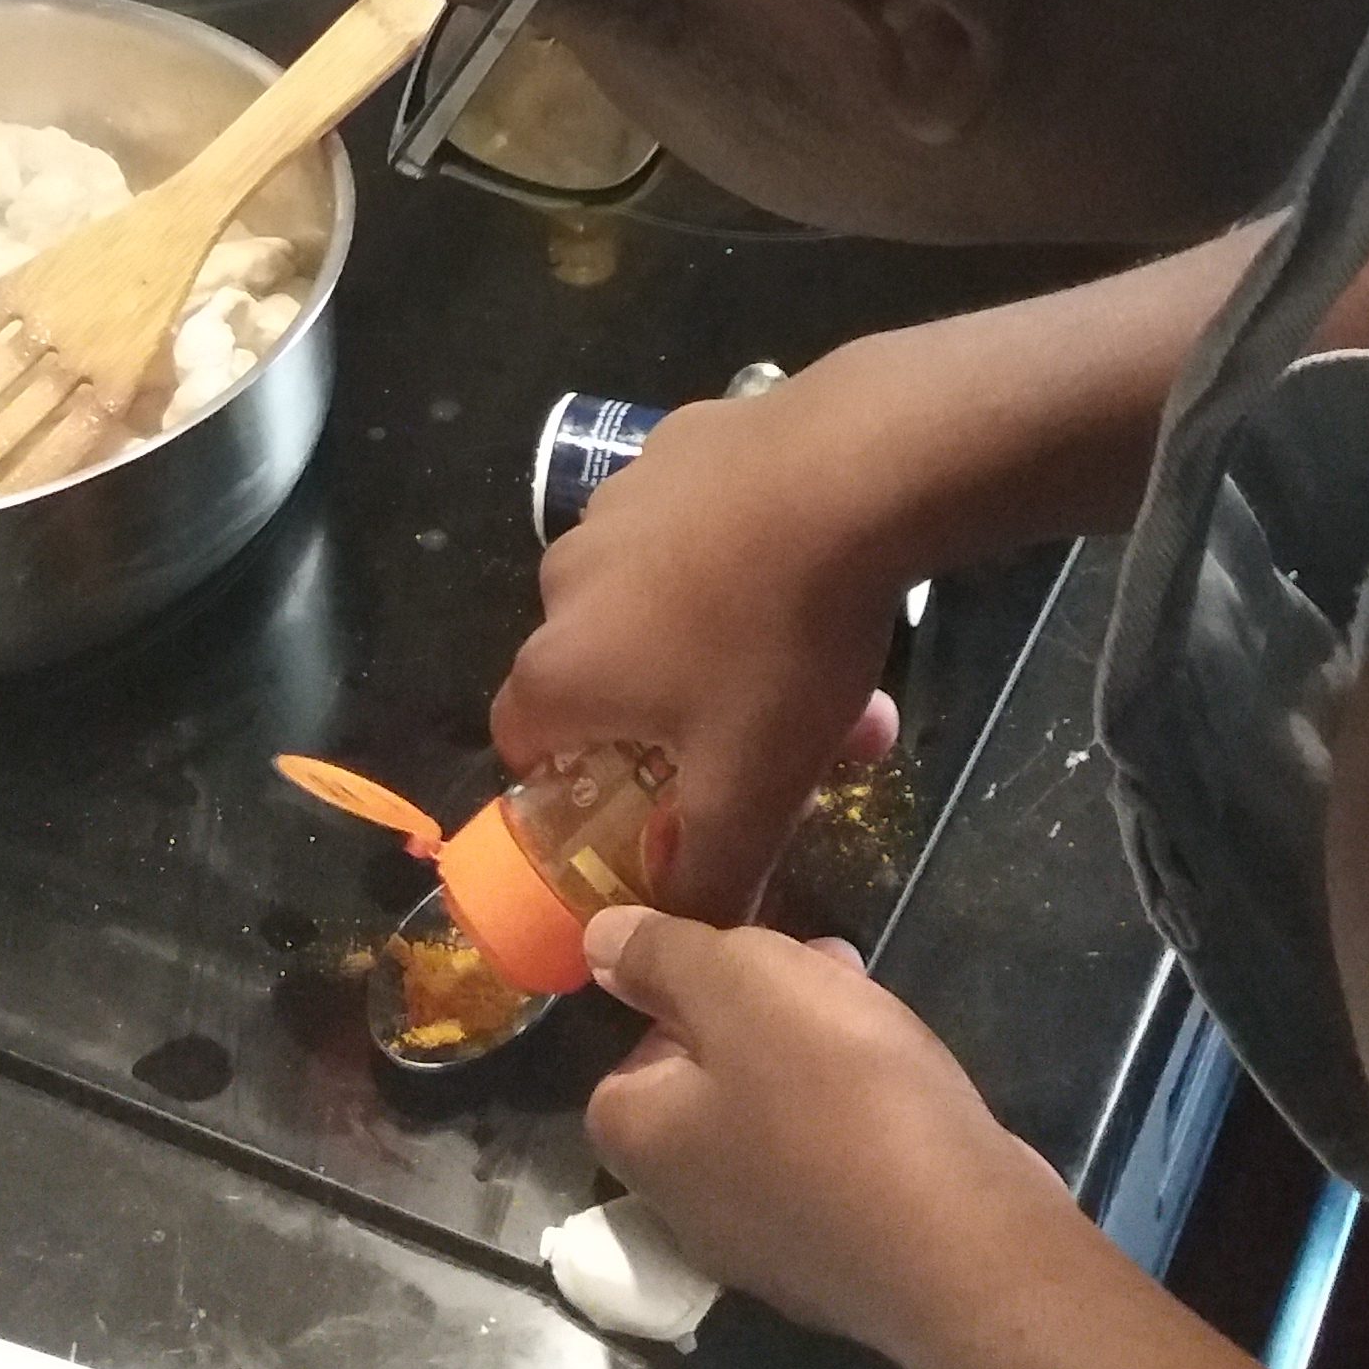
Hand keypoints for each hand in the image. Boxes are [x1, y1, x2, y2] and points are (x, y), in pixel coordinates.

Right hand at [493, 347, 918, 918]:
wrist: (848, 474)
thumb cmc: (779, 647)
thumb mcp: (752, 793)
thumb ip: (705, 880)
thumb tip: (679, 928)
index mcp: (561, 666)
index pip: (521, 741)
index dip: (572, 783)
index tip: (640, 802)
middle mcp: (564, 579)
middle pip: (595, 667)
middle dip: (663, 710)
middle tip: (749, 736)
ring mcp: (616, 498)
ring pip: (648, 591)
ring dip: (702, 630)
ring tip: (796, 652)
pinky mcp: (675, 440)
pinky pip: (687, 519)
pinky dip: (726, 548)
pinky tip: (798, 559)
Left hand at [581, 908, 1054, 1368]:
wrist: (964, 1243)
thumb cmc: (835, 1097)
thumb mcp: (737, 985)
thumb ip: (661, 958)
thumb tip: (595, 945)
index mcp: (647, 1147)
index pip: (624, 1067)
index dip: (674, 1007)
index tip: (736, 969)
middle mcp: (692, 1214)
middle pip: (703, 1094)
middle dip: (757, 1022)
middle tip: (818, 974)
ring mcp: (773, 1254)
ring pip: (772, 1129)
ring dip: (813, 1066)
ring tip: (874, 1014)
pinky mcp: (848, 1268)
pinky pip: (831, 1171)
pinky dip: (858, 1122)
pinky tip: (908, 1093)